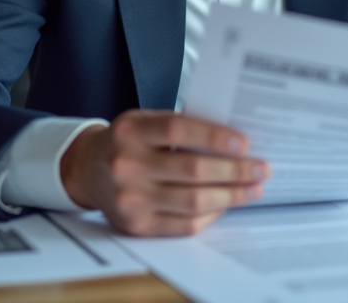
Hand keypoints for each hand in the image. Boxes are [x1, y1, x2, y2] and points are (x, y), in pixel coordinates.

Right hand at [59, 110, 269, 235]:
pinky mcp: (136, 225)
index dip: (215, 136)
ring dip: (231, 195)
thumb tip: (233, 140)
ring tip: (253, 188)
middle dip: (234, 170)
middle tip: (261, 168)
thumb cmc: (126, 141)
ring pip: (193, 201)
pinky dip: (211, 214)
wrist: (86, 169)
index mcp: (130, 131)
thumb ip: (180, 126)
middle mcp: (126, 164)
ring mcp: (130, 198)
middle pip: (192, 169)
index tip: (244, 143)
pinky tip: (226, 204)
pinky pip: (184, 224)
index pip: (179, 130)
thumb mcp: (144, 121)